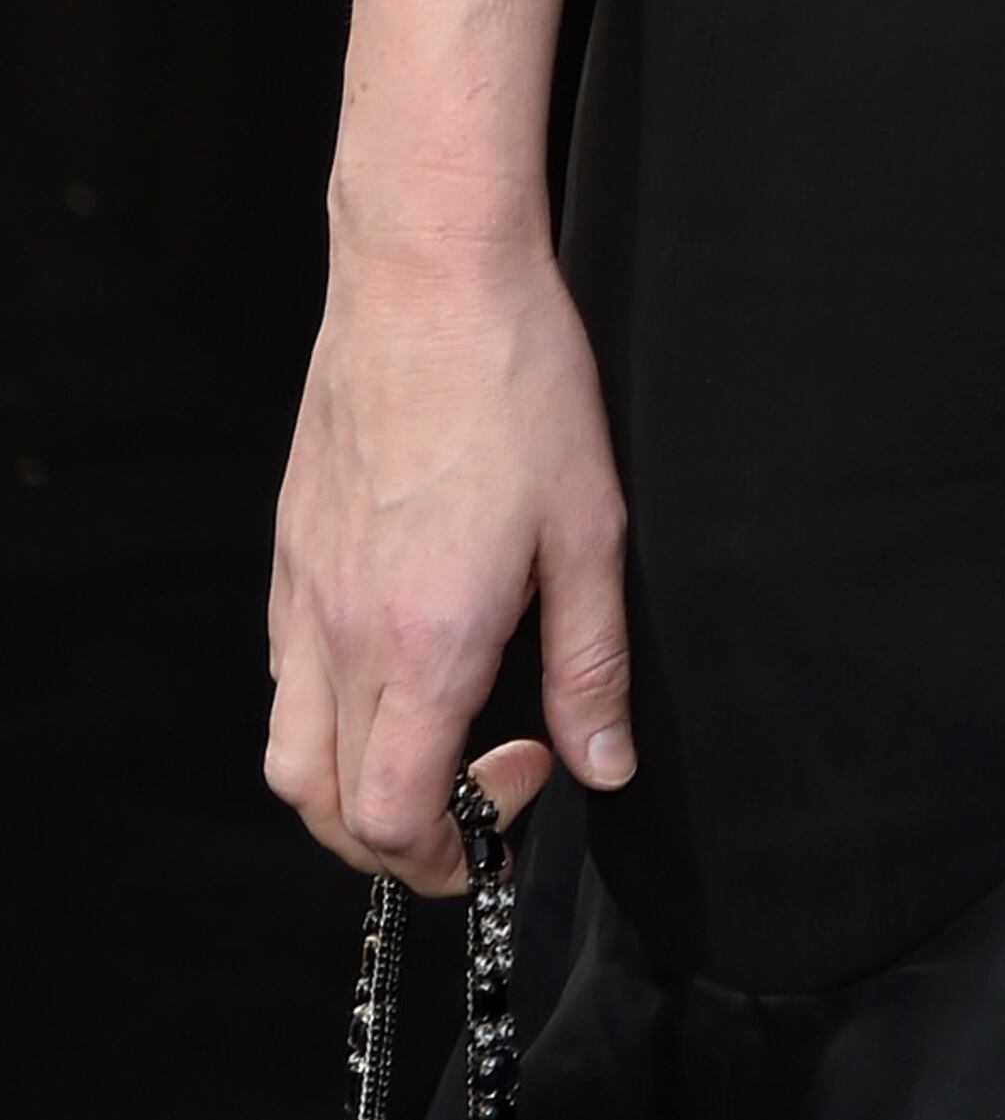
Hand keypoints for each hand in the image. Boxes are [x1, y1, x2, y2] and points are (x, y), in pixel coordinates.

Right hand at [266, 234, 628, 885]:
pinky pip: (285, 676)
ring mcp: (303, 593)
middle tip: (478, 802)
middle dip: (401, 843)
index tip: (529, 776)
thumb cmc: (517, 382)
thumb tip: (604, 765)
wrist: (429, 276)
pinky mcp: (290, 553)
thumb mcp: (591, 526)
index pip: (395, 817)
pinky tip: (394, 666)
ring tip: (429, 752)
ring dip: (349, 789)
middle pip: (327, 808)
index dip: (458, 843)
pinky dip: (327, 711)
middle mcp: (344, 632)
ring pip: (290, 754)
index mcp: (423, 640)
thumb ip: (593, 662)